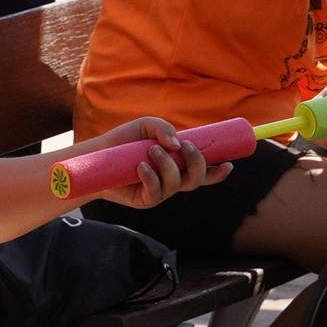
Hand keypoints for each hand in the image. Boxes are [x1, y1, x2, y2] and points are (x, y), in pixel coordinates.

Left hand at [95, 117, 231, 208]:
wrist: (97, 157)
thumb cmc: (124, 141)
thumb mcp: (146, 126)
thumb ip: (163, 128)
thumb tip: (177, 144)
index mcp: (178, 164)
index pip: (204, 172)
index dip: (218, 172)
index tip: (228, 164)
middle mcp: (172, 180)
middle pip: (197, 180)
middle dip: (196, 162)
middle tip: (183, 146)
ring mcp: (160, 192)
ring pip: (177, 184)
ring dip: (169, 165)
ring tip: (152, 150)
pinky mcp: (144, 200)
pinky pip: (156, 192)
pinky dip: (151, 177)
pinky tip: (141, 167)